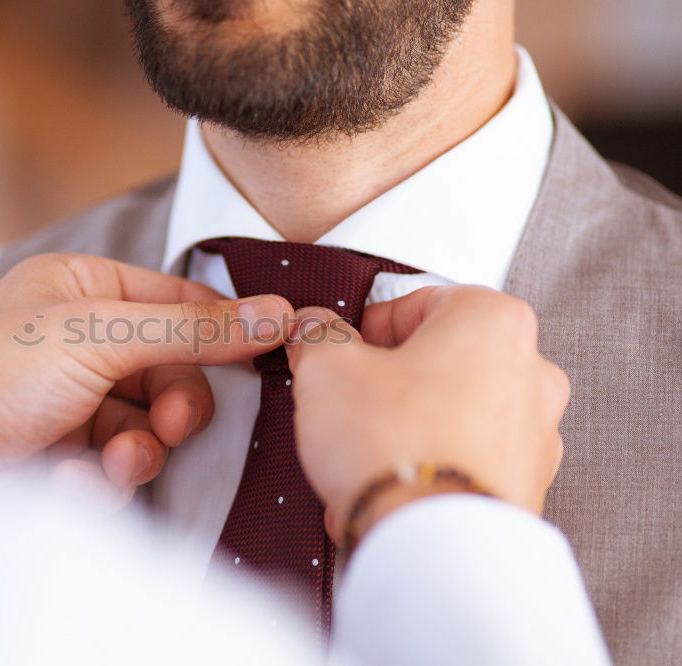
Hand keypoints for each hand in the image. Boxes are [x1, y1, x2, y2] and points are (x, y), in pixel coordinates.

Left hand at [0, 253, 293, 502]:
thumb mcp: (97, 337)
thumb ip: (192, 330)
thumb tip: (275, 312)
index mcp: (77, 286)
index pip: (176, 299)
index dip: (222, 325)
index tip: (272, 344)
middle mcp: (74, 336)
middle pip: (168, 369)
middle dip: (171, 405)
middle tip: (168, 425)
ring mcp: (66, 396)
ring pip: (145, 425)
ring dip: (136, 451)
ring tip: (109, 464)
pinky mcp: (57, 450)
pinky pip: (112, 464)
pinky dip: (97, 478)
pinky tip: (64, 480)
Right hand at [286, 286, 568, 544]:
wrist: (432, 546)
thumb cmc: (397, 447)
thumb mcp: (328, 368)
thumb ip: (318, 336)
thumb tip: (314, 330)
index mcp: (493, 321)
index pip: (415, 302)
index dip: (366, 329)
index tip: (343, 352)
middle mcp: (530, 372)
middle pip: (438, 359)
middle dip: (390, 380)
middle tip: (353, 401)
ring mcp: (535, 435)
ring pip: (452, 413)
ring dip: (408, 427)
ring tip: (366, 453)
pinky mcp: (525, 487)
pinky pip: (464, 462)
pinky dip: (428, 469)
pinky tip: (389, 486)